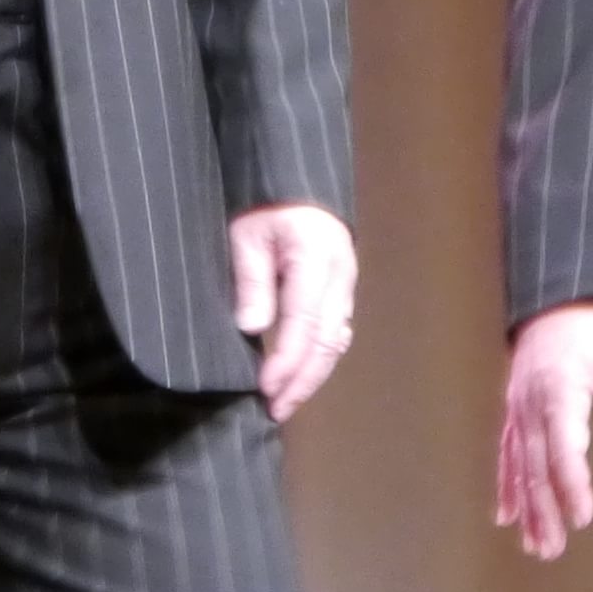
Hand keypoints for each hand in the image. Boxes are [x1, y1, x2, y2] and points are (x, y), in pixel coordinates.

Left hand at [229, 204, 356, 420]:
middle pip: (326, 341)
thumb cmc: (265, 205)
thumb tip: (252, 328)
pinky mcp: (341, 291)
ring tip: (285, 402)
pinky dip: (319, 359)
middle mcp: (339, 277)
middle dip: (302, 380)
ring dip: (312, 375)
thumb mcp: (247, 234)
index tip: (265, 387)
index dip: (286, 359)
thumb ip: (251, 280)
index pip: (303, 322)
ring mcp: (345, 285)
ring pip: (335, 341)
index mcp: (316, 259)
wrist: (296, 182)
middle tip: (275, 410)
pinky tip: (301, 376)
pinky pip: (336, 332)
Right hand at [493, 299, 592, 556]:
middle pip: (536, 464)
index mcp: (560, 388)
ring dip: (526, 507)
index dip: (571, 481)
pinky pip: (506, 453)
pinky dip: (506, 486)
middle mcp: (532, 403)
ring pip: (518, 465)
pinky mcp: (514, 411)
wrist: (558, 294)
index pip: (564, 443)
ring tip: (536, 546)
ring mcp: (518, 408)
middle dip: (544, 508)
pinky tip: (506, 517)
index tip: (582, 516)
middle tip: (553, 548)